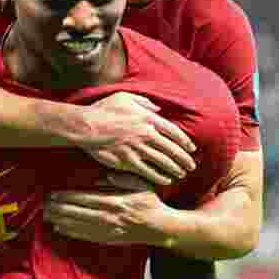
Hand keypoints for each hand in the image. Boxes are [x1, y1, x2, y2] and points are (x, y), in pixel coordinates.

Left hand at [45, 173, 171, 245]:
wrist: (160, 227)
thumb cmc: (150, 203)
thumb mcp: (140, 184)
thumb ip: (121, 179)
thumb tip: (101, 176)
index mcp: (115, 201)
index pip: (85, 199)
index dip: (67, 197)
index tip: (53, 194)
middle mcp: (109, 217)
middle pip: (78, 212)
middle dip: (59, 209)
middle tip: (44, 205)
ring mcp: (108, 230)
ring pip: (79, 225)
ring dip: (62, 220)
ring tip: (48, 216)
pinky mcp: (108, 239)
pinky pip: (86, 236)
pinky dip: (72, 233)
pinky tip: (61, 229)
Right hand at [80, 92, 195, 185]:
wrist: (86, 126)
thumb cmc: (104, 110)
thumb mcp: (126, 97)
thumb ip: (145, 102)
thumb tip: (158, 108)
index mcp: (148, 119)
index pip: (173, 132)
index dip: (185, 142)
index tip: (191, 149)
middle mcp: (146, 134)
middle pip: (172, 149)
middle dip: (184, 159)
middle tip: (192, 166)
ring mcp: (138, 149)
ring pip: (163, 162)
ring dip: (174, 169)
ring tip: (182, 174)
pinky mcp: (128, 161)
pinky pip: (148, 171)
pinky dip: (159, 177)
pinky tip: (165, 180)